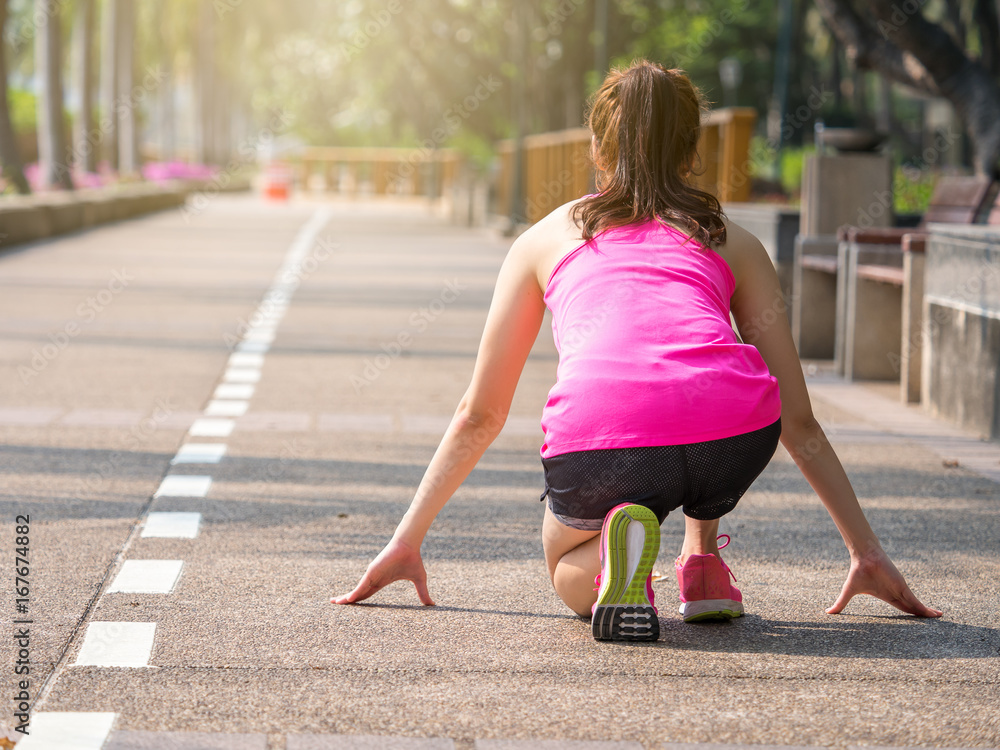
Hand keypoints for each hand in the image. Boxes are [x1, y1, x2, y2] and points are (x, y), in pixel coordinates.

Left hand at [331, 537, 434, 605]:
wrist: (410, 545)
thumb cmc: (413, 559)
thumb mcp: (419, 580)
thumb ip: (422, 593)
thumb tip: (432, 605)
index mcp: (382, 581)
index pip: (367, 593)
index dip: (360, 599)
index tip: (351, 604)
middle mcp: (374, 578)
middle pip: (358, 592)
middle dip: (347, 598)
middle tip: (336, 603)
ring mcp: (372, 575)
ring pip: (357, 589)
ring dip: (346, 597)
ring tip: (336, 603)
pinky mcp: (372, 571)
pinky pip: (362, 585)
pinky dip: (355, 593)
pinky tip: (348, 599)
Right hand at [827, 547, 941, 616]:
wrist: (864, 556)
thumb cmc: (857, 572)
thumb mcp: (849, 592)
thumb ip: (841, 603)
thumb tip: (827, 612)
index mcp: (887, 596)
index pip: (902, 608)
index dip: (911, 614)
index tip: (919, 621)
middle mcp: (896, 593)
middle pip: (912, 607)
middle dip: (922, 614)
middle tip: (934, 622)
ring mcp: (901, 590)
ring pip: (917, 605)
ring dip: (927, 613)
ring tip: (939, 618)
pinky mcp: (903, 587)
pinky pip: (916, 601)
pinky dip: (924, 609)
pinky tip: (933, 615)